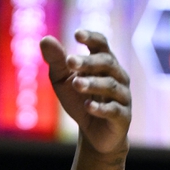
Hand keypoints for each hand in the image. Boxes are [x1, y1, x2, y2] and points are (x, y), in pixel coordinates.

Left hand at [42, 30, 130, 156]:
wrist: (93, 134)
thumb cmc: (79, 101)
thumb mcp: (62, 80)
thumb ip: (56, 61)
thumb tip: (45, 39)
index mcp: (104, 63)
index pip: (102, 45)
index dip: (92, 38)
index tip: (77, 35)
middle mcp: (118, 76)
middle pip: (107, 63)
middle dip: (88, 62)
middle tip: (70, 61)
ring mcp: (123, 97)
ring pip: (111, 85)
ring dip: (93, 83)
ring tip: (76, 84)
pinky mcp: (123, 118)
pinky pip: (114, 110)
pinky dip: (101, 108)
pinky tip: (87, 106)